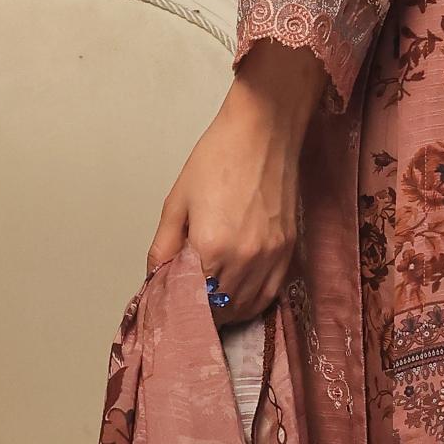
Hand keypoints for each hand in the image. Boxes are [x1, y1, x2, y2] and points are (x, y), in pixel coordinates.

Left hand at [148, 41, 327, 313]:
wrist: (264, 132)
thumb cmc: (218, 158)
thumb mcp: (177, 201)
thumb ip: (164, 245)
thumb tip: (155, 276)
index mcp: (211, 247)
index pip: (191, 299)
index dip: (178, 304)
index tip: (169, 301)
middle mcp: (244, 259)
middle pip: (218, 308)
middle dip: (200, 310)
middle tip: (187, 301)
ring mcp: (270, 257)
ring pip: (245, 307)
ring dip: (226, 311)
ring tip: (210, 302)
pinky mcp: (288, 250)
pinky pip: (269, 294)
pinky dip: (251, 302)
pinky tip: (237, 295)